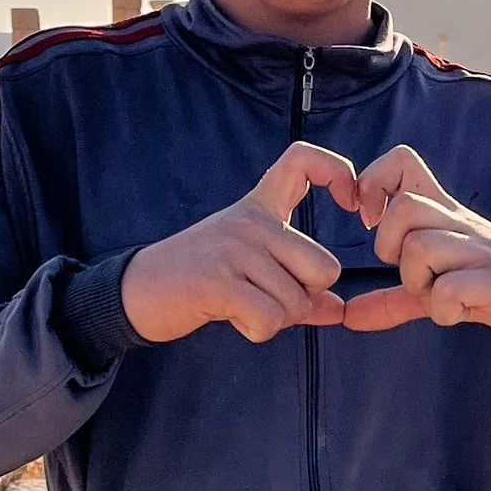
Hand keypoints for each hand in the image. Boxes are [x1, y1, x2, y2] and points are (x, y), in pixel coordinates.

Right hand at [121, 143, 358, 343]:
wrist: (137, 292)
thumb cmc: (199, 282)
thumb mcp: (253, 274)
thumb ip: (299, 289)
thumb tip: (339, 310)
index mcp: (259, 207)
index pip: (303, 160)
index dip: (339, 172)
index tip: (353, 202)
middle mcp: (250, 221)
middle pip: (324, 269)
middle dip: (304, 299)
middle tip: (266, 298)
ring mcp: (234, 248)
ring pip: (298, 303)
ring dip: (276, 320)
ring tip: (240, 305)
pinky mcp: (218, 281)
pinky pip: (270, 319)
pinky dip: (257, 331)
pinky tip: (231, 316)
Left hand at [339, 145, 490, 344]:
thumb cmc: (487, 286)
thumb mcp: (433, 289)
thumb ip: (391, 298)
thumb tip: (347, 316)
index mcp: (443, 213)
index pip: (402, 161)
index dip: (373, 182)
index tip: (369, 218)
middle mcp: (461, 223)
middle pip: (405, 207)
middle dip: (390, 246)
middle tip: (407, 272)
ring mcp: (481, 249)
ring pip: (422, 247)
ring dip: (417, 282)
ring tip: (435, 297)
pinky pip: (450, 289)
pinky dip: (443, 309)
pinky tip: (454, 313)